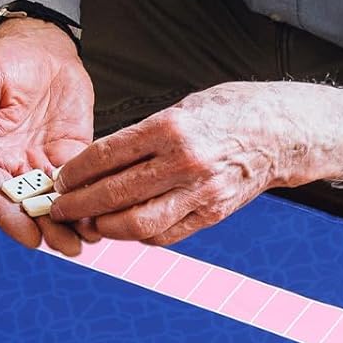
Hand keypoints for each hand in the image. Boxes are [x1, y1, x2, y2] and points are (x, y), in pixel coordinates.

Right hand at [0, 19, 92, 257]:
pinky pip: (82, 182)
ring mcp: (44, 161)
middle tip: (69, 247)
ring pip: (58, 201)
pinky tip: (106, 213)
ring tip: (91, 239)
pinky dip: (92, 200)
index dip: (12, 221)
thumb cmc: (7, 60)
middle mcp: (16, 164)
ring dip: (73, 223)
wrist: (41, 45)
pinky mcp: (72, 152)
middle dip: (49, 230)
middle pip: (30, 207)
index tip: (31, 238)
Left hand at [48, 82, 342, 245]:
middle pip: (116, 194)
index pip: (107, 156)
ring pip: (138, 224)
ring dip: (106, 227)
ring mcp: (201, 191)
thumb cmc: (228, 113)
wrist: (282, 132)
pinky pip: (165, 234)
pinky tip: (125, 226)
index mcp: (171, 127)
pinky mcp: (213, 213)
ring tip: (90, 222)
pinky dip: (139, 235)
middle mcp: (185, 162)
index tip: (60, 180)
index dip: (76, 173)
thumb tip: (97, 163)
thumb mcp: (180, 108)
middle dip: (81, 205)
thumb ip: (141, 137)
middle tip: (61, 208)